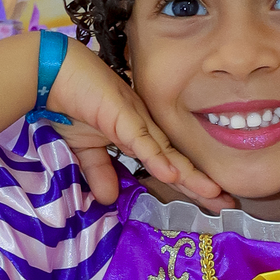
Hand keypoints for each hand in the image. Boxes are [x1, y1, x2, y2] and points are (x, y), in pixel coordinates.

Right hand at [48, 40, 231, 208]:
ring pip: (168, 154)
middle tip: (228, 205)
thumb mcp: (86, 148)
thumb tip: (109, 199)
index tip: (211, 202)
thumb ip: (100, 170)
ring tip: (214, 194)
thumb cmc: (70, 103)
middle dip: (202, 185)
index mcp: (139, 135)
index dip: (189, 184)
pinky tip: (174, 174)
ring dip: (191, 176)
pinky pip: (143, 142)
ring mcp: (137, 121)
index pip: (169, 165)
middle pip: (178, 162)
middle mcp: (145, 128)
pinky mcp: (122, 116)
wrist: (52, 74)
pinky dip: (158, 159)